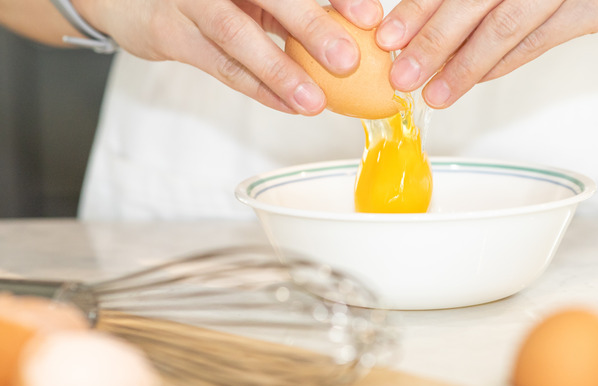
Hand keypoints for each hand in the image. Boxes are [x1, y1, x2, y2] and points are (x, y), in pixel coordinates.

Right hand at [72, 0, 383, 114]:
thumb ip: (287, 8)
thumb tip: (354, 32)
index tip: (371, 16)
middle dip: (312, 28)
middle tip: (349, 60)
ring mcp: (190, 2)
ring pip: (238, 39)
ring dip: (281, 73)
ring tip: (316, 102)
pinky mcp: (170, 34)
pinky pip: (220, 67)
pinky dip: (256, 89)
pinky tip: (288, 106)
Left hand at [375, 0, 597, 108]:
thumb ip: (492, 5)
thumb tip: (443, 43)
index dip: (419, 8)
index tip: (387, 37)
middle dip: (431, 37)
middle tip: (400, 72)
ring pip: (505, 21)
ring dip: (465, 62)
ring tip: (435, 93)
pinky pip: (544, 36)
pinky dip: (507, 62)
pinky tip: (478, 81)